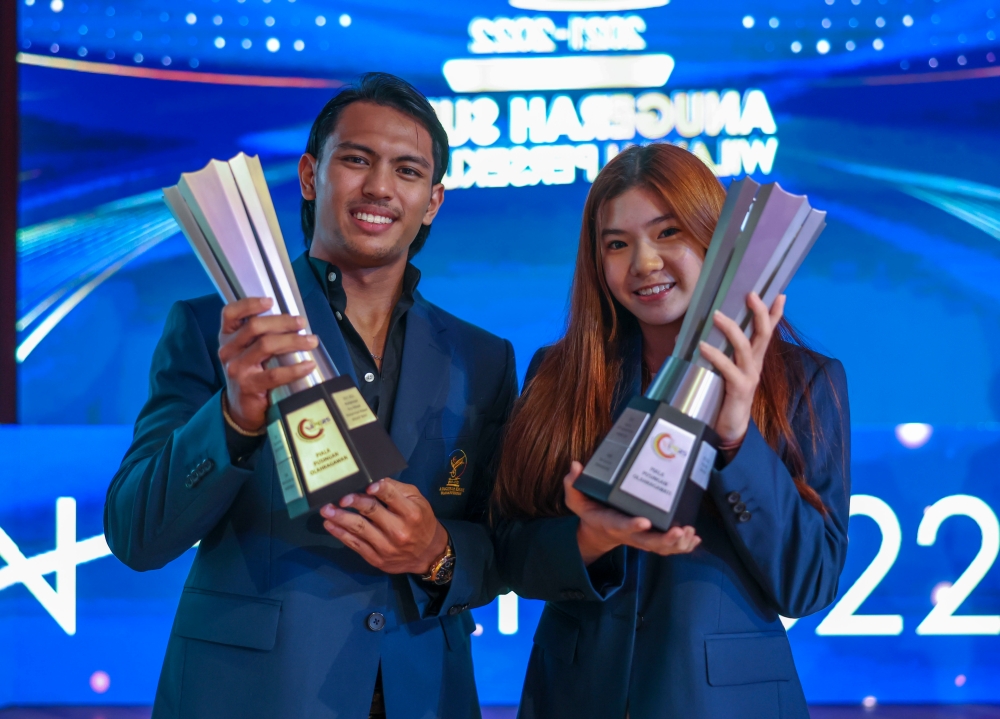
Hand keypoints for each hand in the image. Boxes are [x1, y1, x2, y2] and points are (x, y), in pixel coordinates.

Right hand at [218, 297, 318, 431]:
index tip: (271, 301)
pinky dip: (295, 368)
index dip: (249, 304)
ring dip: (293, 341)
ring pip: (266, 346)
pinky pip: (275, 374)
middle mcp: (228, 350)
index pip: (231, 313)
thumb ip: (261, 335)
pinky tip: (309, 365)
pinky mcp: (248, 386)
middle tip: (302, 323)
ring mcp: (236, 368)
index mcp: (228, 336)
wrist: (241, 408)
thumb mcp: (249, 351)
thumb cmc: (251, 373)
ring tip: (311, 341)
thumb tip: (293, 321)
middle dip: (282, 322)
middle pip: (254, 327)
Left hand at [320, 478, 448, 574]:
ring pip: (359, 529)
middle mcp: (399, 530)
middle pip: (372, 511)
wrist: (428, 554)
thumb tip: (373, 480)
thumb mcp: (417, 500)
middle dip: (353, 502)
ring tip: (326, 510)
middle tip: (339, 496)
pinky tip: (330, 525)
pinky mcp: (376, 558)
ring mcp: (386, 546)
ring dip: (340, 518)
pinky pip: (355, 544)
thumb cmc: (421, 521)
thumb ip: (397, 489)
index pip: (391, 497)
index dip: (378, 489)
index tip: (366, 484)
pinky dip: (340, 534)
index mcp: (411, 513)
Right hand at [564, 462, 700, 564]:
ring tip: (690, 533)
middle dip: (665, 539)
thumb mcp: (576, 499)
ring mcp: (641, 538)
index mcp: (611, 523)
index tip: (645, 521)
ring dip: (678, 543)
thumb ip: (573, 485)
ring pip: (661, 547)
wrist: (599, 530)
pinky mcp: (651, 538)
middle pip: (648, 542)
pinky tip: (695, 539)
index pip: (622, 526)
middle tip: (679, 530)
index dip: (633, 525)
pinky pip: (669, 547)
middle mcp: (628, 534)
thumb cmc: (591, 510)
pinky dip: (683, 545)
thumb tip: (575, 466)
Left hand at [698, 293, 784, 449]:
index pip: (767, 332)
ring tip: (716, 314)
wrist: (729, 430)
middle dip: (760, 312)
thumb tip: (693, 334)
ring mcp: (749, 377)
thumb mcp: (722, 371)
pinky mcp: (740, 389)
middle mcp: (755, 365)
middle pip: (764, 334)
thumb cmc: (723, 397)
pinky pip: (729, 368)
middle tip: (751, 294)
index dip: (775, 314)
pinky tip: (703, 346)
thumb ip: (716, 354)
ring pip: (745, 347)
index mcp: (753, 359)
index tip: (779, 293)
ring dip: (731, 329)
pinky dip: (716, 355)